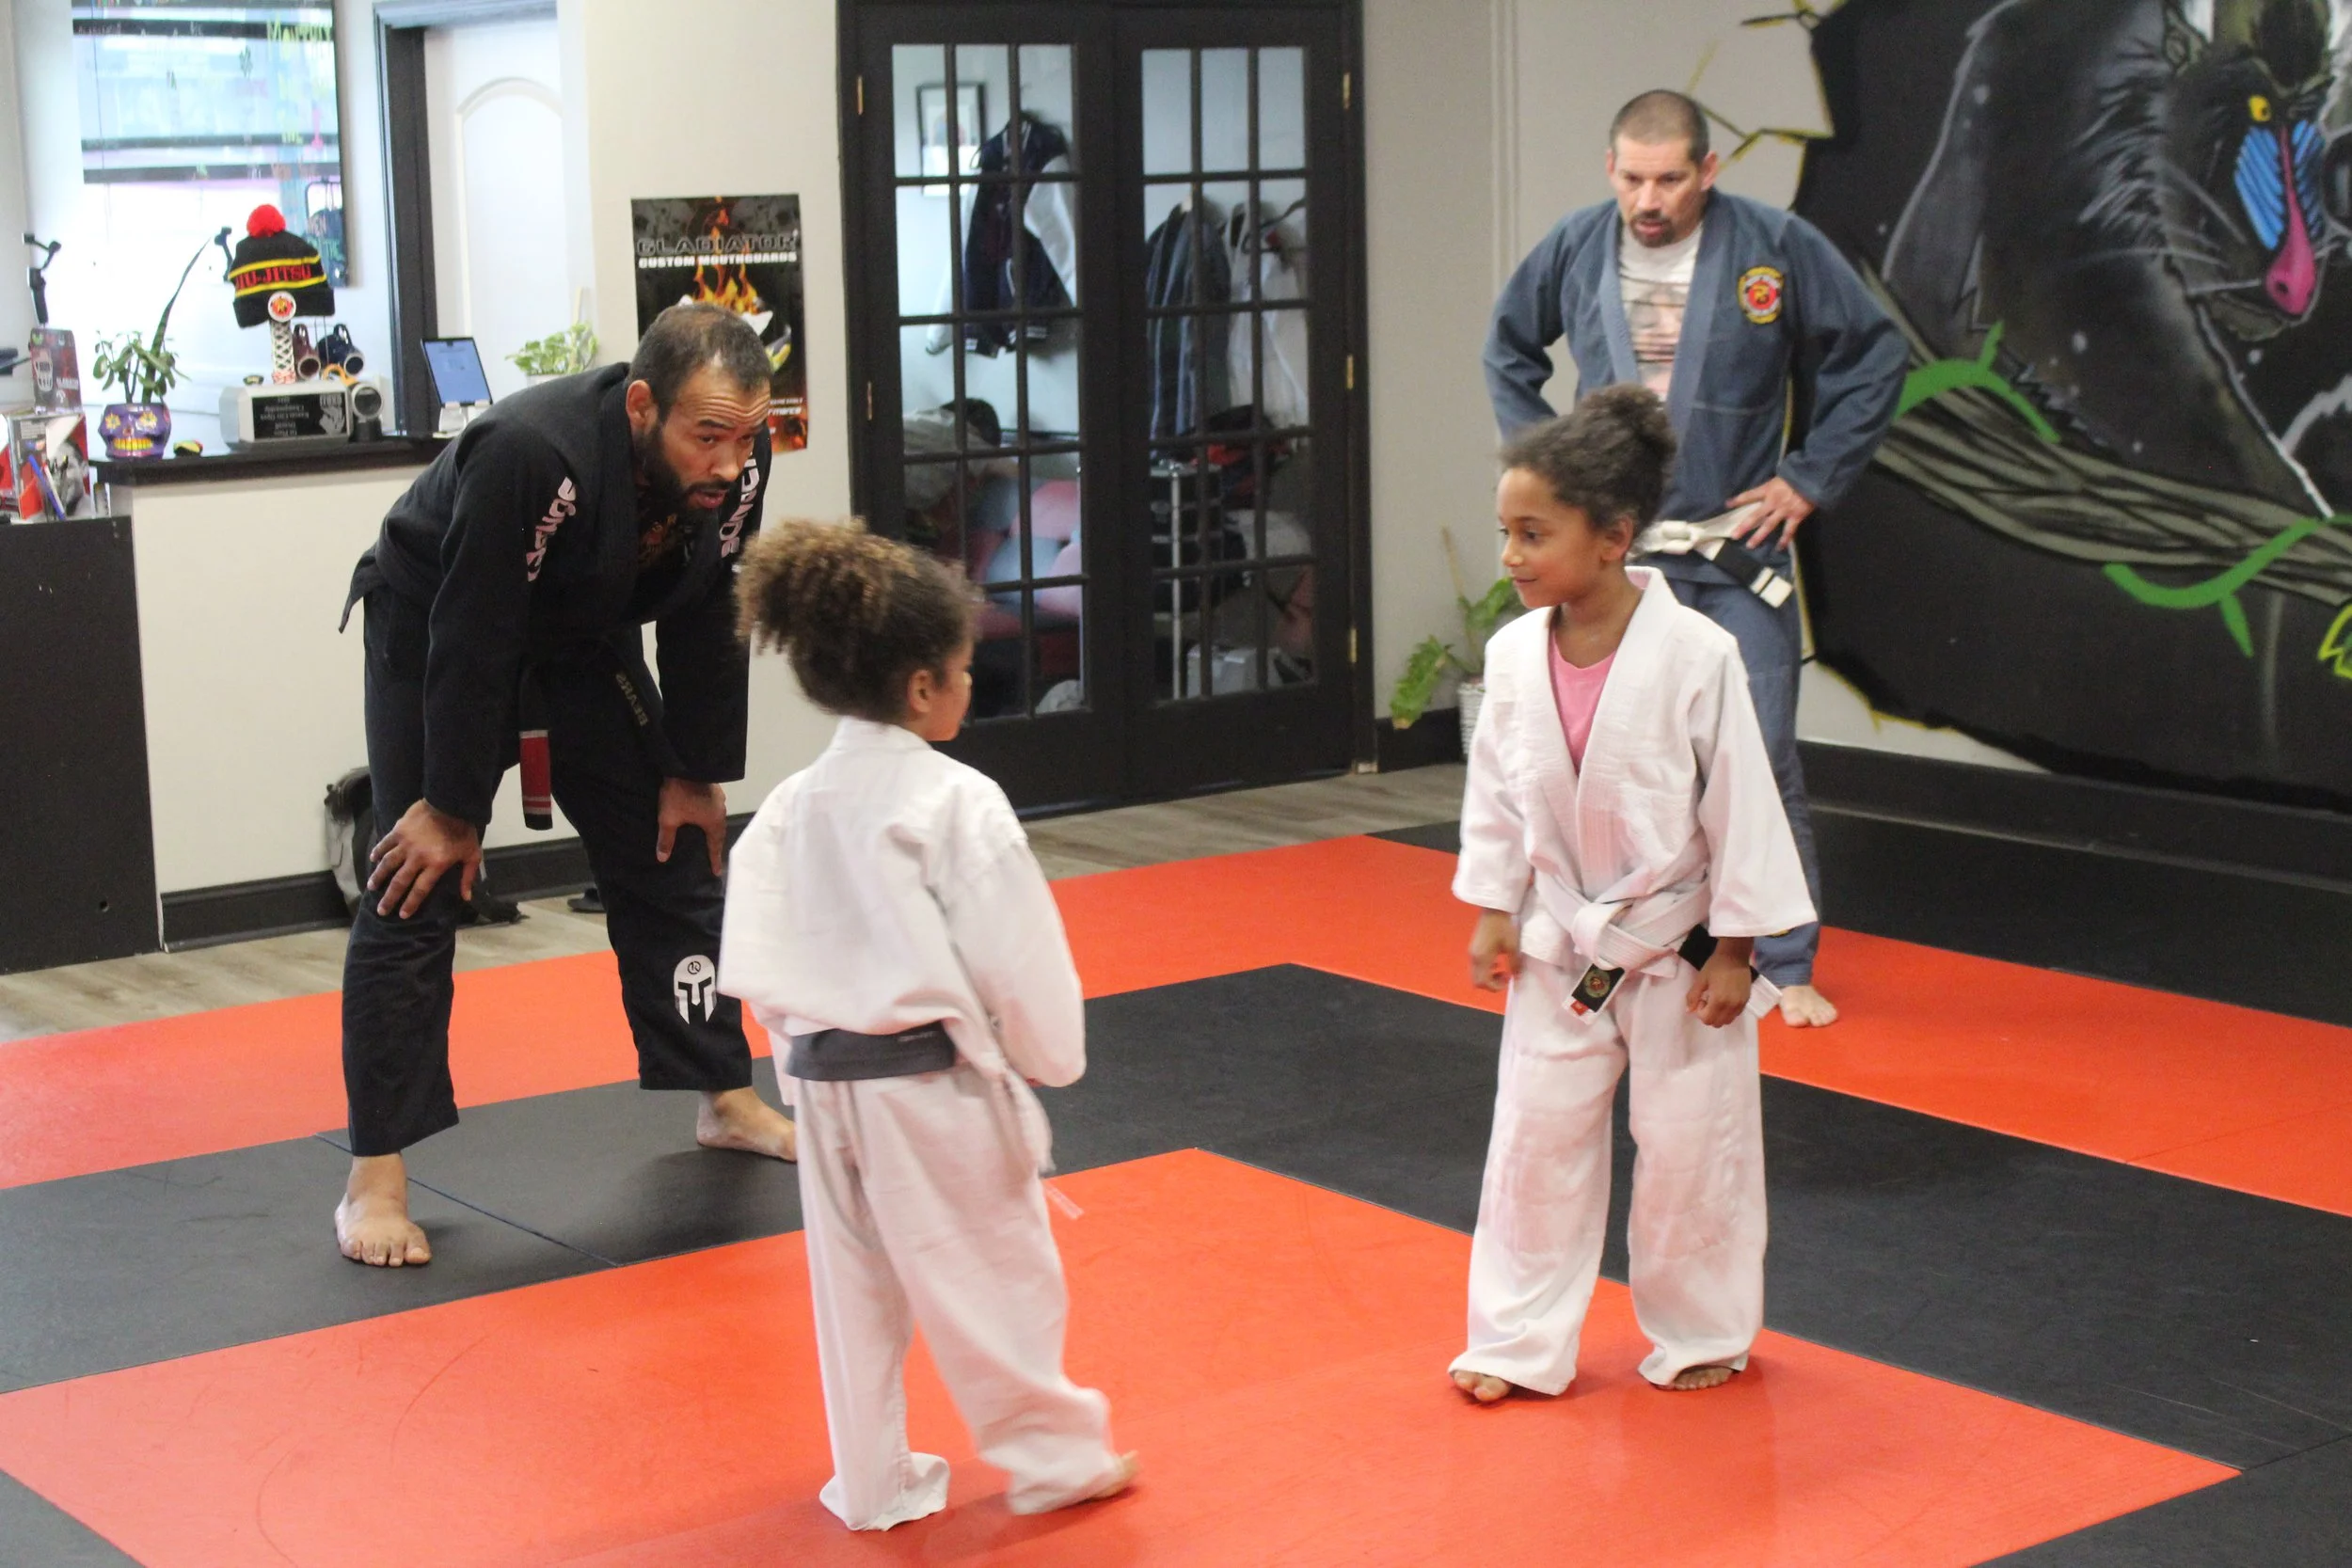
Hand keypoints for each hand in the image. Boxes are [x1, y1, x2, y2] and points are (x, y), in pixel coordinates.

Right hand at [367, 799, 481, 918]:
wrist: (451, 803)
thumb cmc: (464, 830)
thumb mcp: (472, 854)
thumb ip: (468, 876)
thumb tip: (467, 897)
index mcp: (435, 865)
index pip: (420, 890)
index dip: (411, 903)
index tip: (403, 915)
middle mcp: (417, 857)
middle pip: (400, 882)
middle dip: (390, 898)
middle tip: (382, 910)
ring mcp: (406, 844)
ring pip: (387, 864)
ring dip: (378, 877)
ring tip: (372, 888)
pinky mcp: (398, 831)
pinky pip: (385, 844)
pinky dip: (377, 852)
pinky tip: (372, 860)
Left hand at [657, 777, 727, 875]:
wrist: (687, 764)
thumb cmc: (679, 795)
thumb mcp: (669, 818)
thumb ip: (666, 839)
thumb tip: (662, 858)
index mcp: (713, 822)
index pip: (715, 846)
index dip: (714, 859)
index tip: (717, 871)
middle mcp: (720, 812)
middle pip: (719, 832)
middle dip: (715, 843)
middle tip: (713, 852)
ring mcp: (719, 798)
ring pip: (717, 817)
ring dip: (713, 826)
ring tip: (708, 832)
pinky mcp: (714, 788)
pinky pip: (713, 806)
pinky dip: (710, 814)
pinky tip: (703, 812)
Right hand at [1469, 910, 1521, 991]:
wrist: (1494, 910)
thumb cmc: (1503, 927)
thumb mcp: (1512, 946)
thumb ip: (1514, 964)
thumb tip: (1517, 977)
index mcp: (1482, 959)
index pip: (1483, 982)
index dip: (1496, 986)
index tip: (1508, 978)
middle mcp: (1473, 958)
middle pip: (1477, 981)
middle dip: (1491, 984)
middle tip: (1504, 976)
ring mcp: (1472, 953)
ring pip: (1476, 974)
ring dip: (1488, 977)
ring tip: (1502, 969)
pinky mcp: (1473, 948)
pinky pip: (1476, 966)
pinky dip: (1485, 969)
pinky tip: (1496, 961)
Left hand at [1686, 940, 1754, 1027]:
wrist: (1735, 956)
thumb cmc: (1715, 966)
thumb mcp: (1700, 979)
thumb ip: (1693, 996)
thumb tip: (1688, 1011)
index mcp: (1719, 1001)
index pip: (1707, 1020)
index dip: (1700, 1012)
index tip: (1701, 999)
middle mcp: (1731, 1006)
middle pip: (1717, 1023)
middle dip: (1709, 1015)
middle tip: (1707, 1000)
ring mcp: (1740, 1004)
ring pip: (1727, 1021)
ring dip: (1719, 1015)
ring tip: (1717, 999)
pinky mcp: (1746, 1000)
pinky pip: (1736, 1014)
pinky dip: (1728, 1012)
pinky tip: (1725, 998)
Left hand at [1724, 477, 1815, 550]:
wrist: (1815, 478)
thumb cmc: (1798, 475)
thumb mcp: (1781, 476)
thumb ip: (1772, 485)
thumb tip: (1767, 489)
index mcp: (1768, 489)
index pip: (1749, 495)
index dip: (1737, 500)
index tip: (1727, 505)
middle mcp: (1773, 502)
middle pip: (1755, 516)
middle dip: (1744, 526)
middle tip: (1734, 536)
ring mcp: (1784, 510)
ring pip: (1768, 526)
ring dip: (1759, 536)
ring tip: (1750, 545)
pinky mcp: (1796, 516)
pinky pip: (1788, 531)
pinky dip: (1784, 540)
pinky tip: (1779, 548)